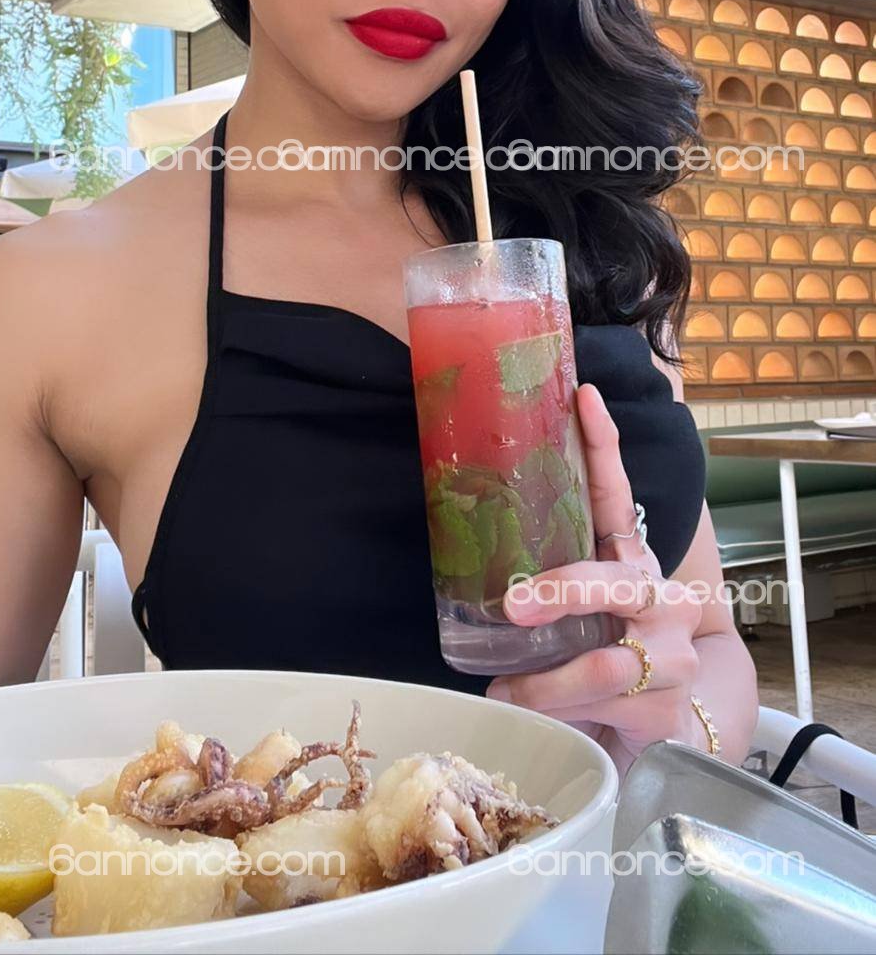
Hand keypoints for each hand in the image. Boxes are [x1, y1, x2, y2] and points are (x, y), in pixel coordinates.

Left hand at [486, 383, 704, 763]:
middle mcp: (661, 598)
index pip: (618, 496)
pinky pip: (606, 707)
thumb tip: (461, 555)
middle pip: (620, 581)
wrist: (664, 736)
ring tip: (506, 688)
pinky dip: (561, 710)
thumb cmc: (601, 666)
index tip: (584, 396)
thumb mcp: (570, 620)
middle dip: (566, 590)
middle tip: (516, 605)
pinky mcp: (668, 706)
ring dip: (547, 679)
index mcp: (630, 564)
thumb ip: (539, 591)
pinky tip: (534, 711)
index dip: (605, 446)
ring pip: (607, 659)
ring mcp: (673, 653)